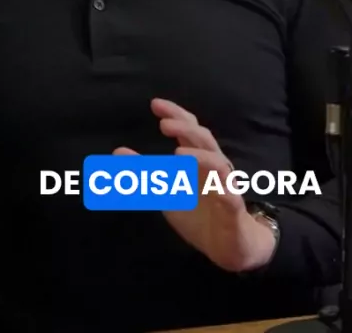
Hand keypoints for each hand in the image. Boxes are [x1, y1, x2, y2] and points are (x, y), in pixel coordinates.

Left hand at [113, 97, 276, 272]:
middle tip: (164, 125)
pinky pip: (230, 196)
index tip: (155, 104)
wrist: (228, 247)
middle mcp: (213, 167)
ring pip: (219, 164)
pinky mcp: (234, 209)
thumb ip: (144, 174)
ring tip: (178, 154)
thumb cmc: (198, 213)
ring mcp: (225, 186)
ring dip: (200, 156)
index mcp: (198, 160)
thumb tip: (117, 152)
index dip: (175, 114)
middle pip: (204, 139)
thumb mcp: (165, 193)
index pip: (190, 129)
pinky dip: (221, 189)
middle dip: (185, 128)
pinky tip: (211, 187)